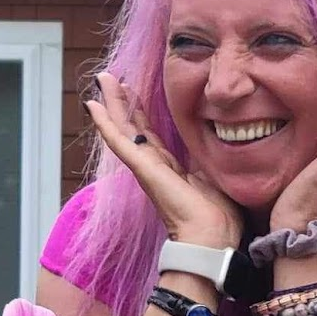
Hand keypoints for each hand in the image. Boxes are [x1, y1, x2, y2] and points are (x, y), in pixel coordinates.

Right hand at [85, 73, 241, 248]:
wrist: (212, 237)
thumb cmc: (219, 217)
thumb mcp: (215, 177)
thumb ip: (209, 162)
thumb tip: (223, 145)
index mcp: (171, 170)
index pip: (149, 136)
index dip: (139, 114)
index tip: (132, 91)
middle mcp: (154, 167)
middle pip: (132, 128)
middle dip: (122, 102)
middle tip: (110, 78)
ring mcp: (146, 168)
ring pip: (123, 130)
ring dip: (112, 103)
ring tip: (103, 79)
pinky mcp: (143, 169)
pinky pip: (120, 142)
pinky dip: (106, 123)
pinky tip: (93, 106)